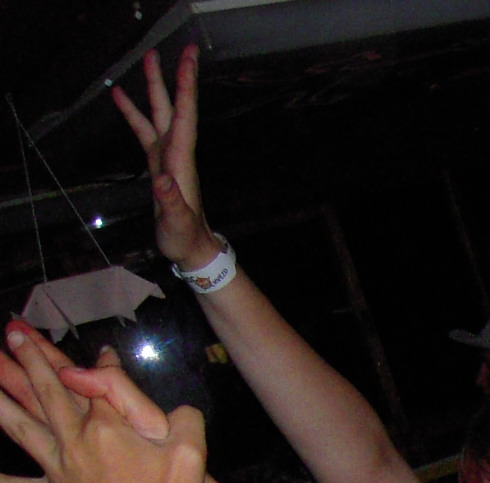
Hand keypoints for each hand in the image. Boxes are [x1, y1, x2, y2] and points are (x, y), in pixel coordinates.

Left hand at [0, 324, 206, 482]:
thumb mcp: (192, 452)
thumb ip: (185, 419)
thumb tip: (179, 408)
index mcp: (108, 428)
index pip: (99, 384)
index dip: (102, 365)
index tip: (103, 351)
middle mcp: (76, 443)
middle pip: (49, 392)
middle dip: (29, 358)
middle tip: (11, 332)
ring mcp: (60, 472)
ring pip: (20, 428)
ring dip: (0, 401)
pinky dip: (1, 482)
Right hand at [110, 46, 218, 271]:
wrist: (192, 249)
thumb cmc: (185, 238)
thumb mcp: (177, 223)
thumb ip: (170, 203)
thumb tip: (162, 181)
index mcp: (181, 160)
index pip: (185, 116)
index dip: (185, 88)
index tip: (187, 61)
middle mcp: (176, 153)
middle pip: (173, 108)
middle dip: (170, 78)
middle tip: (164, 49)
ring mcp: (167, 156)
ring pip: (159, 115)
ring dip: (152, 88)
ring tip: (145, 59)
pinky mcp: (158, 163)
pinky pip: (144, 131)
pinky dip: (133, 113)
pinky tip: (120, 98)